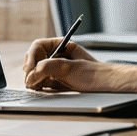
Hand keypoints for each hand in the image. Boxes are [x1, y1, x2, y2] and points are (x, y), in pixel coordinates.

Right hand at [21, 37, 136, 92]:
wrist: (107, 86)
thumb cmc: (94, 74)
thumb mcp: (71, 69)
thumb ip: (49, 68)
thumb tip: (31, 75)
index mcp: (62, 46)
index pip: (39, 45)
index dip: (32, 56)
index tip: (32, 68)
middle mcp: (57, 56)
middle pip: (34, 58)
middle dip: (30, 68)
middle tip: (30, 80)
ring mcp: (55, 69)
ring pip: (34, 71)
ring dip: (31, 78)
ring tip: (35, 86)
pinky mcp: (55, 82)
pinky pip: (39, 82)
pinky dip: (36, 86)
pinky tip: (39, 90)